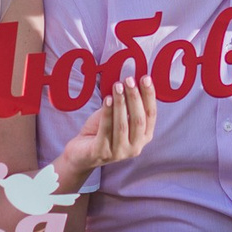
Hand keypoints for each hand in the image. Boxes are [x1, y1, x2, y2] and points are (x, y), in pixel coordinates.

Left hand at [52, 66, 157, 187]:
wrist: (81, 152)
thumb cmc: (102, 131)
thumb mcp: (118, 117)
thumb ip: (127, 105)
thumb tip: (132, 81)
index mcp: (144, 137)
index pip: (151, 115)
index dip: (149, 96)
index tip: (145, 78)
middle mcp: (135, 147)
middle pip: (138, 120)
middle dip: (134, 97)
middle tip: (129, 80)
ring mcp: (119, 152)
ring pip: (122, 125)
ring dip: (120, 103)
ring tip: (117, 85)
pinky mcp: (102, 153)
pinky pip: (105, 129)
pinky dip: (107, 113)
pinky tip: (106, 99)